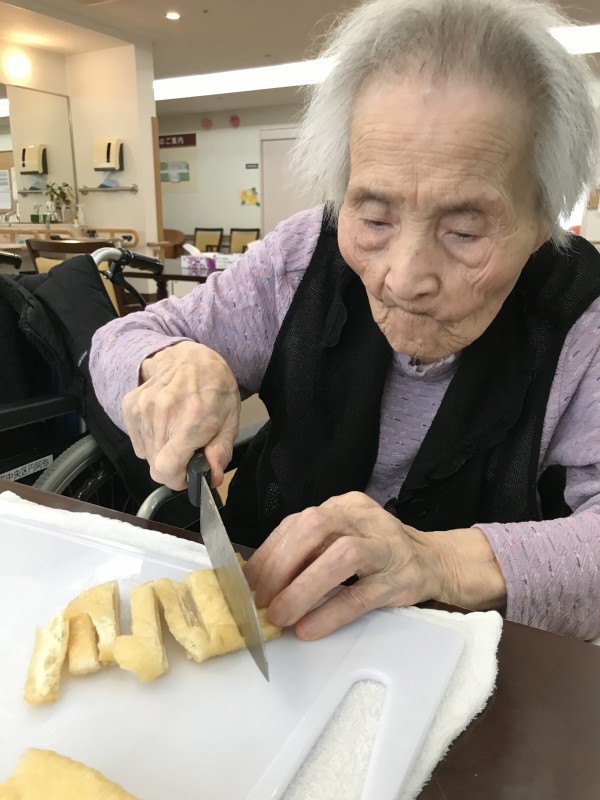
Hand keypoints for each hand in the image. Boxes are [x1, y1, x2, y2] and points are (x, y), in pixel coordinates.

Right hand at [122, 341, 239, 488]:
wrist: (190, 359)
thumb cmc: (215, 389)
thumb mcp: (230, 420)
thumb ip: (221, 451)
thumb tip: (212, 477)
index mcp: (191, 419)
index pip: (167, 468)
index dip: (178, 479)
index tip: (188, 474)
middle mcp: (162, 413)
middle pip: (156, 466)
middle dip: (173, 465)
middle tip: (188, 449)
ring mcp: (143, 408)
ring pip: (146, 455)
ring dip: (162, 451)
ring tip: (177, 431)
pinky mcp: (130, 406)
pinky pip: (138, 442)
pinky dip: (151, 440)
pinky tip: (164, 423)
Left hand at [244, 491, 505, 639]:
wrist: (435, 562)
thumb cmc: (377, 554)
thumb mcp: (342, 540)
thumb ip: (308, 551)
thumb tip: (257, 581)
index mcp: (343, 506)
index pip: (298, 522)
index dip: (268, 552)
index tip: (246, 583)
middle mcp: (363, 518)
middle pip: (315, 529)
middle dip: (280, 565)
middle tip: (258, 600)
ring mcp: (385, 546)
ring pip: (342, 557)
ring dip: (304, 587)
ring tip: (280, 616)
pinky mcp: (400, 578)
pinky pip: (362, 594)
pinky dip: (332, 612)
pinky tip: (309, 629)